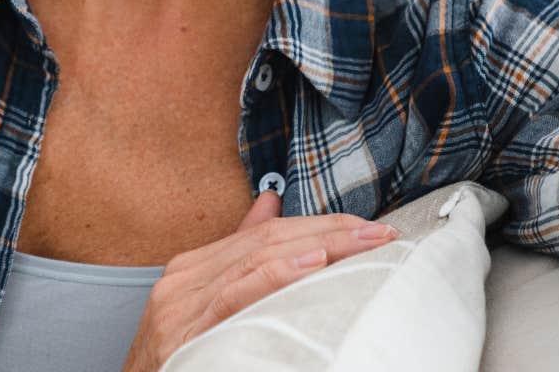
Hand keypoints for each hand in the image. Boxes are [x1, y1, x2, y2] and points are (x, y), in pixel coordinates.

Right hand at [118, 190, 400, 371]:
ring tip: (362, 245)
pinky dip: (277, 274)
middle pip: (267, 240)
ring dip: (320, 248)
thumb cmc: (178, 362)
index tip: (369, 230)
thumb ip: (242, 258)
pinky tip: (312, 263)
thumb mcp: (209, 306)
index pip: (267, 233)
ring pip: (259, 259)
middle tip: (380, 234)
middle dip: (330, 232)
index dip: (321, 225)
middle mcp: (184, 278)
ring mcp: (181, 304)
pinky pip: (237, 294)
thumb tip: (271, 202)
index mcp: (193, 268)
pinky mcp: (184, 332)